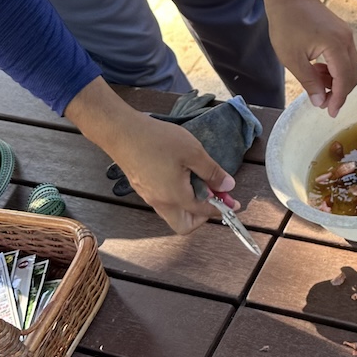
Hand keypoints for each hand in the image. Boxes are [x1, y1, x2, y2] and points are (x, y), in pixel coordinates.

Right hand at [66, 78, 231, 234]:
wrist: (122, 131)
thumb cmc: (158, 140)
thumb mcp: (193, 152)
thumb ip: (212, 172)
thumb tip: (228, 187)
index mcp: (175, 197)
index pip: (203, 212)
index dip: (222, 208)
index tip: (234, 202)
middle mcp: (160, 202)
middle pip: (184, 225)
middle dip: (203, 216)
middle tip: (213, 197)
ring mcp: (149, 196)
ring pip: (173, 214)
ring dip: (190, 206)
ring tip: (199, 182)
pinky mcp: (142, 187)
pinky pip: (164, 202)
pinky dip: (178, 197)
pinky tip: (182, 175)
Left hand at [259, 0, 356, 115]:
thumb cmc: (286, 22)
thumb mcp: (292, 58)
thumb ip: (309, 81)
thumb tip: (319, 102)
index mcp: (336, 46)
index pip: (344, 80)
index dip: (338, 99)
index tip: (331, 113)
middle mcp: (347, 41)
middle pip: (353, 75)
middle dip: (340, 92)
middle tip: (324, 103)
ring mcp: (347, 36)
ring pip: (351, 67)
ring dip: (338, 81)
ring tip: (317, 85)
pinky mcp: (342, 33)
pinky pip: (346, 57)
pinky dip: (336, 69)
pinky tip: (319, 71)